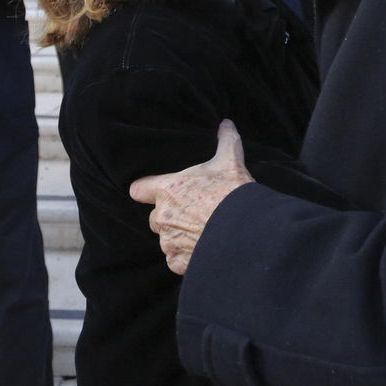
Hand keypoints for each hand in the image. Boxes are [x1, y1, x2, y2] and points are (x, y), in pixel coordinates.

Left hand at [130, 121, 253, 274]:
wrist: (247, 231)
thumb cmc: (233, 193)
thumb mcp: (230, 161)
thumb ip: (225, 140)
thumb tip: (226, 123)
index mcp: (167, 190)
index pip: (138, 190)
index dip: (146, 190)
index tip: (158, 192)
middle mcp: (162, 216)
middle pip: (154, 217)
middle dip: (170, 216)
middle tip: (194, 213)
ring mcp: (169, 242)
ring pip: (166, 239)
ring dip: (178, 237)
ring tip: (202, 232)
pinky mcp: (179, 262)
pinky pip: (174, 260)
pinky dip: (185, 257)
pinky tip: (202, 249)